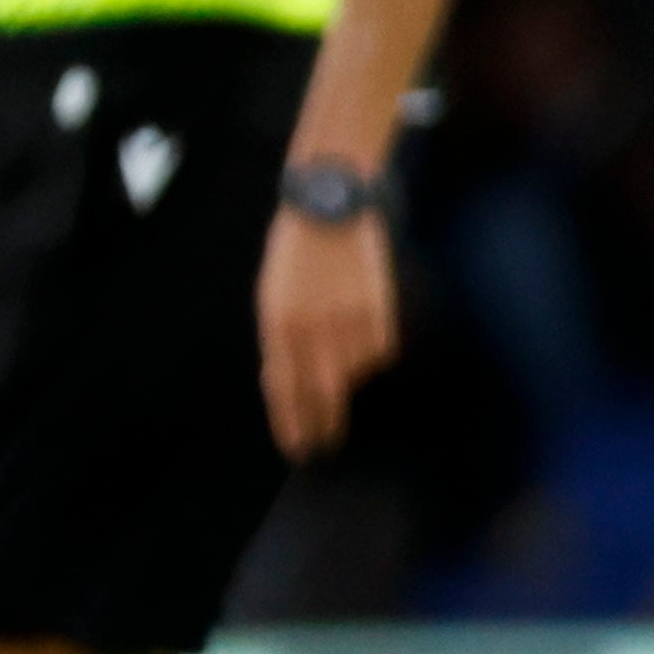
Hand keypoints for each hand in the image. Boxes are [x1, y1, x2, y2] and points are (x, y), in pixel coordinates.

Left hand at [256, 205, 399, 459]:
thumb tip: (291, 385)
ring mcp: (348, 321)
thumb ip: (280, 341)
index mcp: (277, 324)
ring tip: (340, 333)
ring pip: (356, 371)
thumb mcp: (273, 296)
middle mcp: (312, 328)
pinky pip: (380, 350)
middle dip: (325, 424)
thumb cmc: (296, 252)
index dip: (293, 425)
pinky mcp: (379, 312)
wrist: (330, 204)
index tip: (300, 449)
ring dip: (349, 366)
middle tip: (326, 443)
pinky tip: (361, 317)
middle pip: (323, 394)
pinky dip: (372, 345)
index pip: (284, 390)